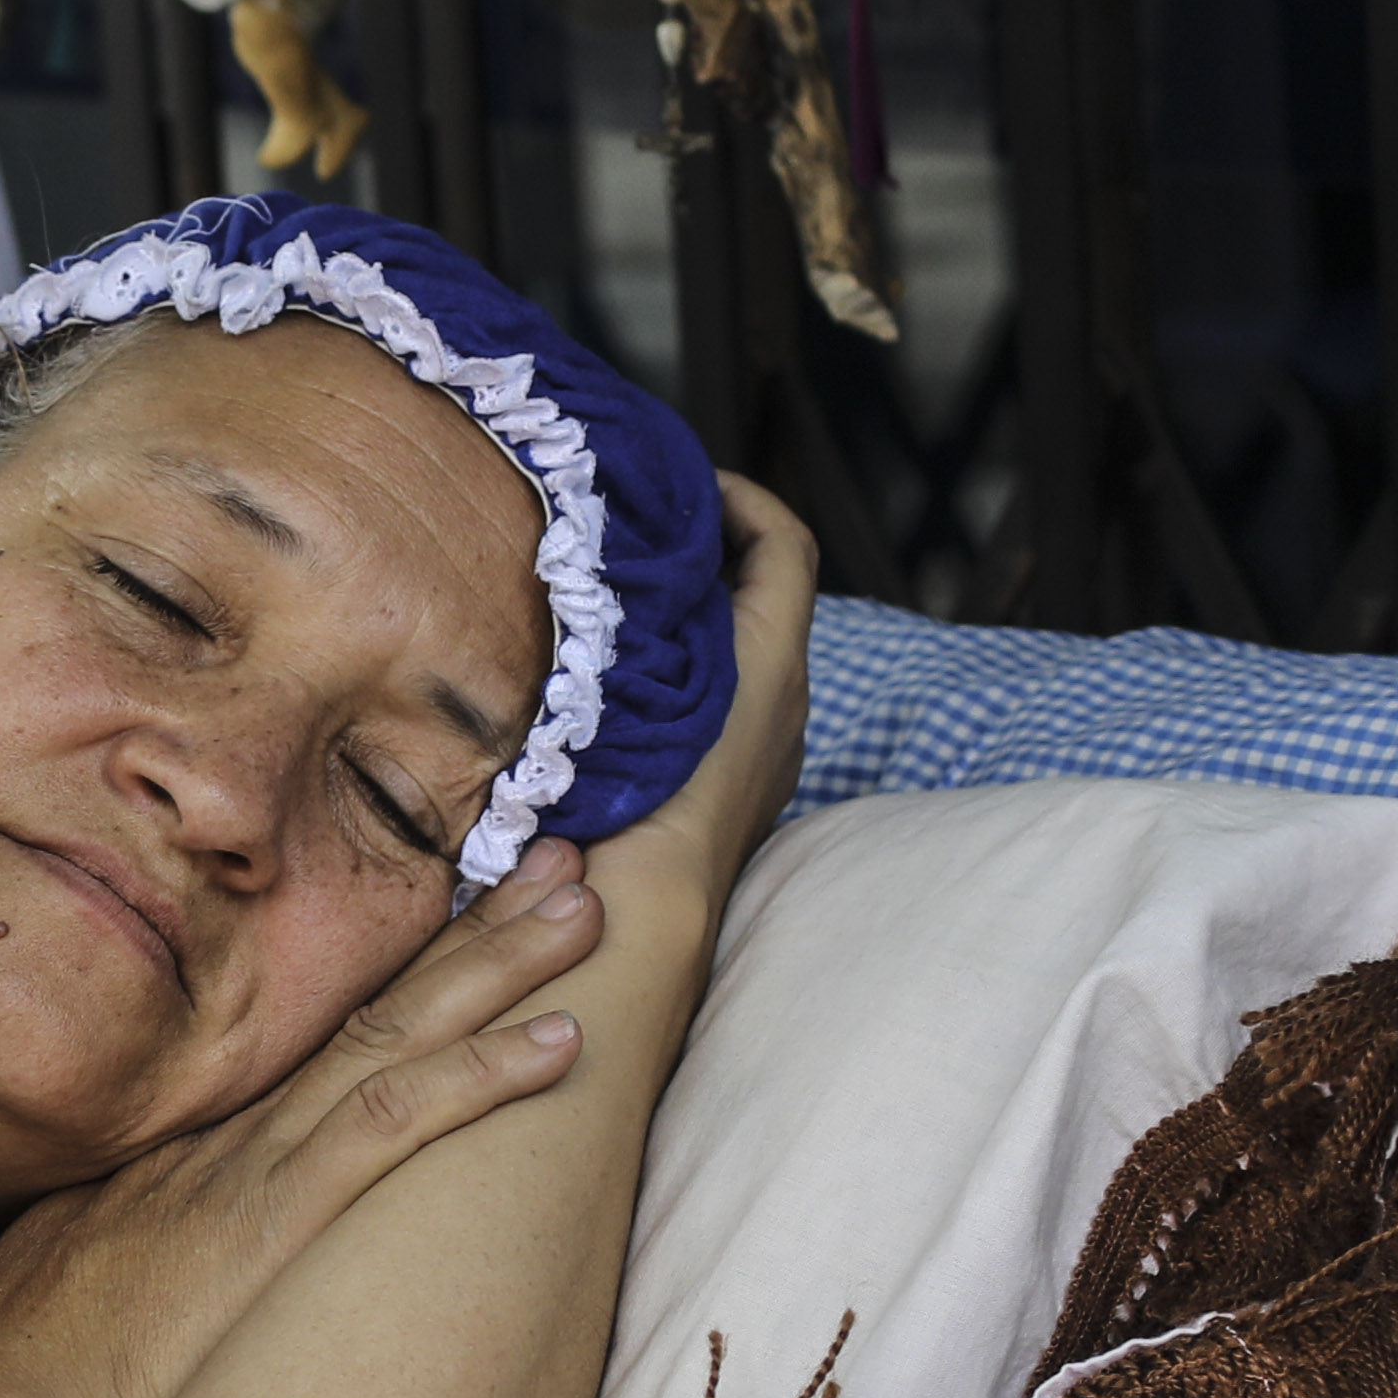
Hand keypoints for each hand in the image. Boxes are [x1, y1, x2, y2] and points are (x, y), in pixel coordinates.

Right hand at [0, 854, 607, 1397]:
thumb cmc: (25, 1344)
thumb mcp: (73, 1246)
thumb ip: (132, 1211)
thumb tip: (154, 1219)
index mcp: (191, 1125)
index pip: (314, 1023)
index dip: (398, 961)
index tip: (468, 902)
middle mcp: (231, 1120)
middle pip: (369, 1001)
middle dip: (470, 927)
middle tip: (560, 861)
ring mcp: (256, 1159)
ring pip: (399, 1034)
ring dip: (500, 969)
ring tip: (585, 911)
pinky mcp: (277, 1213)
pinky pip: (397, 1124)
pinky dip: (482, 1078)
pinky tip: (562, 1044)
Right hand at [655, 469, 818, 878]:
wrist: (643, 915)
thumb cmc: (639, 796)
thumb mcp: (639, 679)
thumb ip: (641, 606)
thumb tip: (610, 548)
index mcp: (776, 662)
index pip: (784, 544)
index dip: (741, 497)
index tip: (681, 483)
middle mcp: (788, 703)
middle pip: (765, 592)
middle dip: (709, 549)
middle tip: (637, 529)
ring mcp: (767, 751)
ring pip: (744, 649)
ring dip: (695, 612)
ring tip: (621, 594)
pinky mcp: (739, 789)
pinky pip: (726, 699)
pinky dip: (689, 668)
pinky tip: (623, 677)